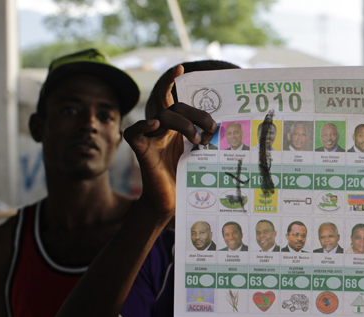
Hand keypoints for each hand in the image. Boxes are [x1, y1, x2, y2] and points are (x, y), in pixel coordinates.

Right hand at [124, 65, 216, 216]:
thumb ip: (207, 138)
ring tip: (198, 141)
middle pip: (175, 107)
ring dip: (183, 124)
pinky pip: (134, 132)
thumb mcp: (201, 153)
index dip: (171, 80)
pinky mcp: (141, 150)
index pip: (173, 98)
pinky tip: (155, 125)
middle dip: (196, 114)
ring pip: (162, 116)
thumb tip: (229, 127)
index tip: (181, 68)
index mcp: (175, 126)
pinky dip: (143, 126)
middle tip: (213, 129)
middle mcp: (161, 128)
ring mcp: (150, 138)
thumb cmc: (187, 176)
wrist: (172, 200)